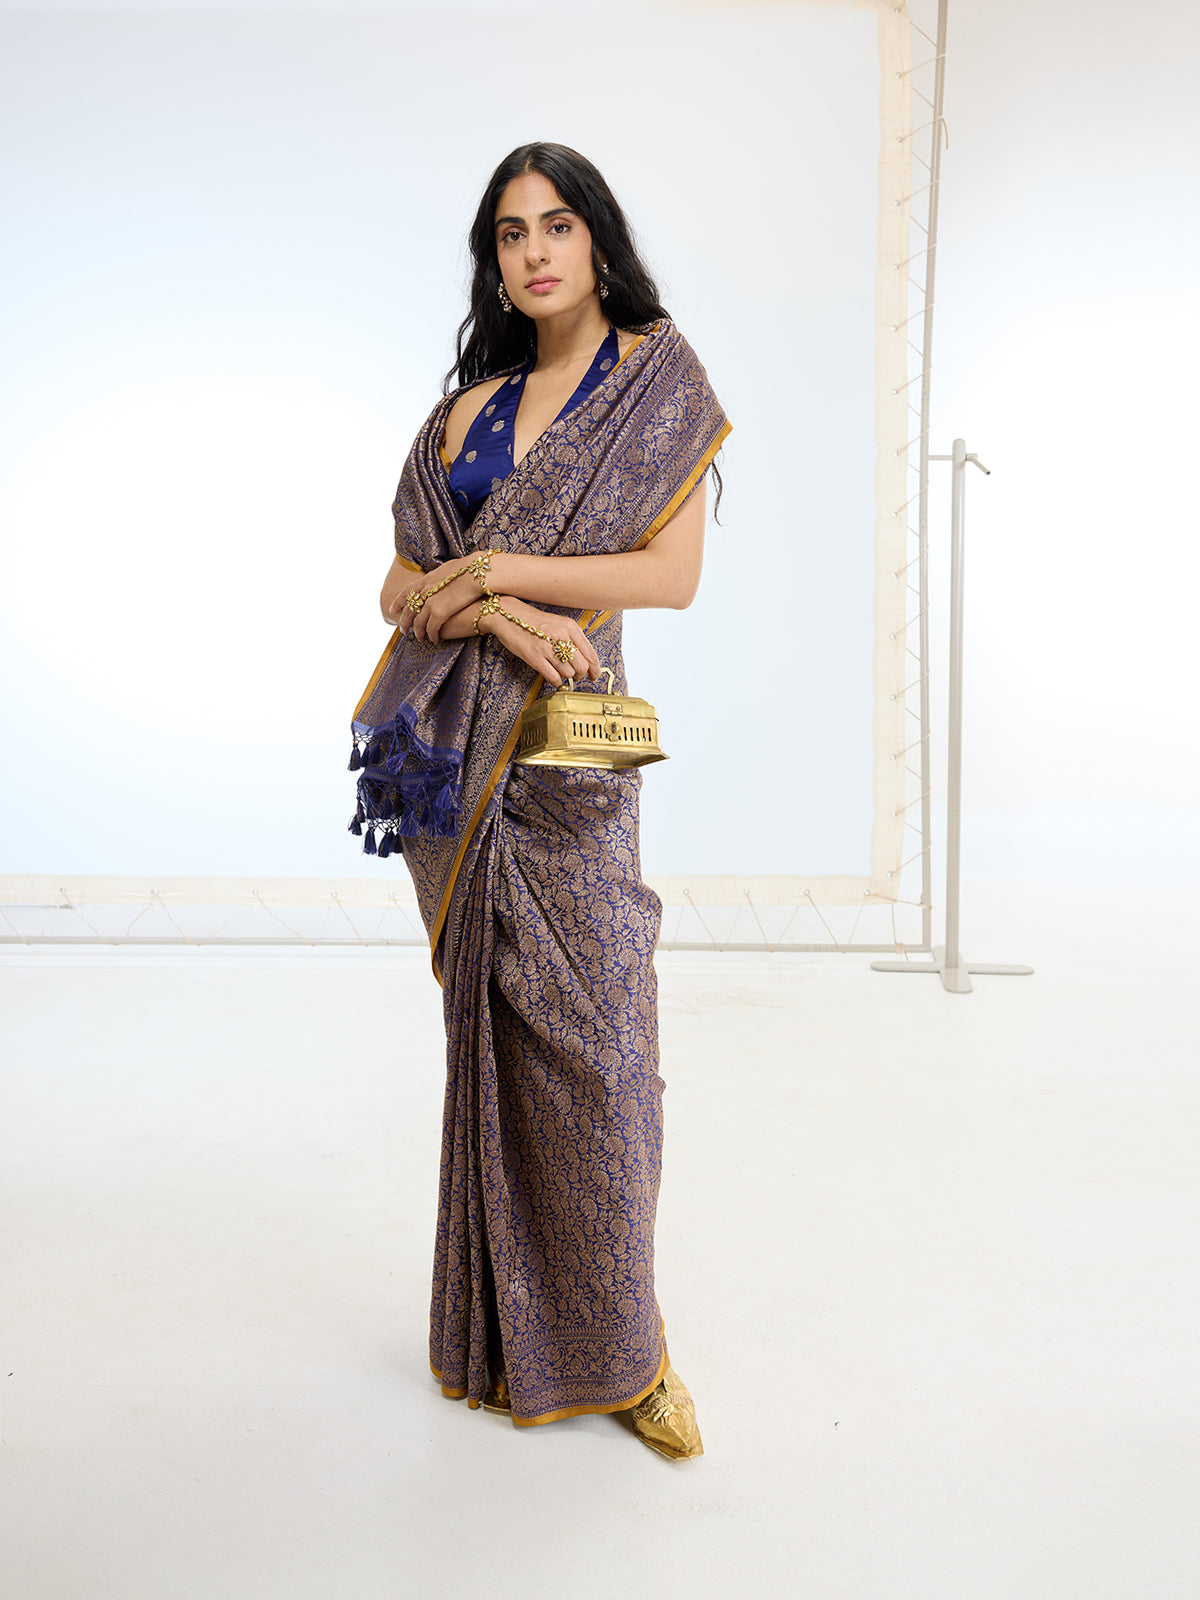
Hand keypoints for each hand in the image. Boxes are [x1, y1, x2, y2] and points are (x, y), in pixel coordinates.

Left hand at [390, 553, 493, 643]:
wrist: (480, 573)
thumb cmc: (474, 568)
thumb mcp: (453, 567)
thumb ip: (445, 575)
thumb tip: (447, 576)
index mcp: (428, 579)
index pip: (407, 591)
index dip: (398, 601)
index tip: (393, 608)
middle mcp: (425, 591)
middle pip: (409, 609)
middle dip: (404, 621)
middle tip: (403, 630)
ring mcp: (430, 602)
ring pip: (418, 622)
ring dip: (418, 632)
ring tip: (420, 639)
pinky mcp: (439, 613)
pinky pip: (431, 629)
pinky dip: (432, 636)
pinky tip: (435, 640)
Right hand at [477, 597, 601, 687]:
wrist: (507, 615)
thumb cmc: (533, 621)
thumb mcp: (558, 623)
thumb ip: (572, 638)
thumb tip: (585, 660)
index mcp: (570, 627)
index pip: (591, 654)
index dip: (595, 669)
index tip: (594, 676)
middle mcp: (562, 636)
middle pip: (582, 666)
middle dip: (580, 675)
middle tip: (575, 676)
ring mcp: (548, 647)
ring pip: (568, 673)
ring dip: (566, 678)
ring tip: (559, 673)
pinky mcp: (535, 657)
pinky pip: (554, 677)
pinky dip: (556, 682)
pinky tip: (552, 677)